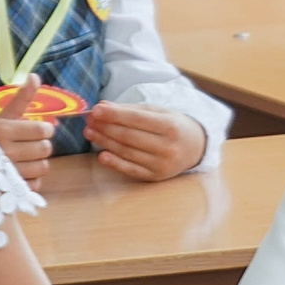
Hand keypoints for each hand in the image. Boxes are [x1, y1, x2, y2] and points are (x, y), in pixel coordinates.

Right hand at [0, 77, 53, 187]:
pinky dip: (31, 179)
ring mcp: (6, 173)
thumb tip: (34, 76)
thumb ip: (21, 98)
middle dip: (42, 145)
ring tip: (25, 158)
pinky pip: (35, 184)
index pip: (43, 130)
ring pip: (43, 167)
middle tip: (31, 144)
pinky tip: (20, 171)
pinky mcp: (8, 190)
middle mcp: (4, 152)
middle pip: (46, 149)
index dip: (44, 129)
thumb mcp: (2, 115)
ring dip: (38, 162)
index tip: (36, 130)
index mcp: (3, 130)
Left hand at [85, 101, 206, 181]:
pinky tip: (102, 155)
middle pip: (129, 137)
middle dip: (105, 128)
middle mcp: (167, 147)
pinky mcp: (156, 177)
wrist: (196, 147)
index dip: (114, 115)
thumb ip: (130, 110)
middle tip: (89, 121)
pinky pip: (131, 170)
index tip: (96, 110)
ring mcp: (162, 164)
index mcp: (170, 126)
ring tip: (90, 133)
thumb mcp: (158, 112)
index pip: (136, 119)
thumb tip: (102, 107)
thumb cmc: (173, 126)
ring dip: (105, 142)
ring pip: (127, 152)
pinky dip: (115, 163)